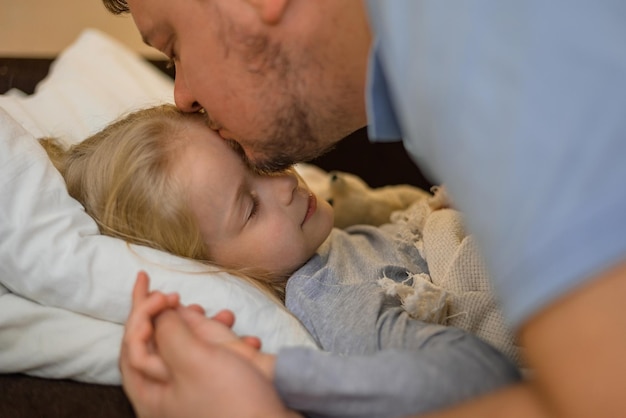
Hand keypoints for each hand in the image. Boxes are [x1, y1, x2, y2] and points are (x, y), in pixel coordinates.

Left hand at [119, 271, 296, 417]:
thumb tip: (159, 311)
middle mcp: (169, 392)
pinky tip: (247, 339)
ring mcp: (195, 389)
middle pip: (156, 344)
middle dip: (165, 315)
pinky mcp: (220, 386)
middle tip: (172, 294)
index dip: (140, 313)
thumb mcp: (194, 361)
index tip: (156, 290)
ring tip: (221, 316)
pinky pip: (214, 355)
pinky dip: (226, 340)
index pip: (132, 344)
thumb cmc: (233, 402)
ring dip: (201, 325)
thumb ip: (169, 332)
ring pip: (187, 347)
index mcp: (152, 393)